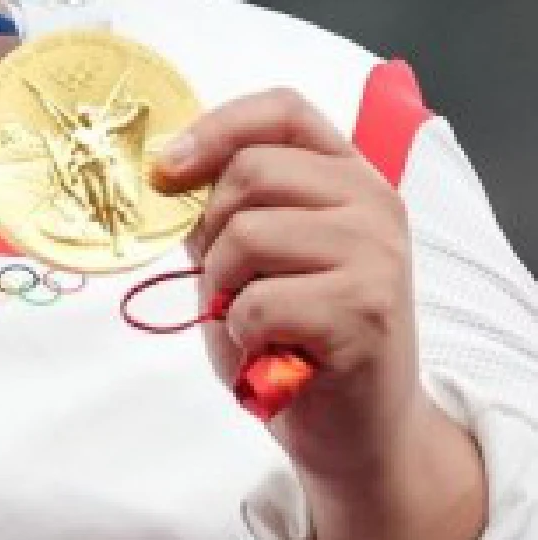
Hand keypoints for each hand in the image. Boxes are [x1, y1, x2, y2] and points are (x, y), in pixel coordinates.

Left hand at [153, 88, 484, 539]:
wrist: (356, 429)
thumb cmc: (292, 333)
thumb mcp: (251, 254)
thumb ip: (222, 206)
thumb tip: (162, 168)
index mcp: (347, 174)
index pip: (282, 110)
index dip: (216, 126)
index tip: (168, 167)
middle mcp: (373, 202)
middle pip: (249, 173)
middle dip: (210, 230)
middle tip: (228, 280)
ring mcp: (377, 253)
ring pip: (247, 234)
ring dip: (224, 285)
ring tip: (255, 315)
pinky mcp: (365, 309)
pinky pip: (258, 301)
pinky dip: (243, 330)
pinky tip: (273, 347)